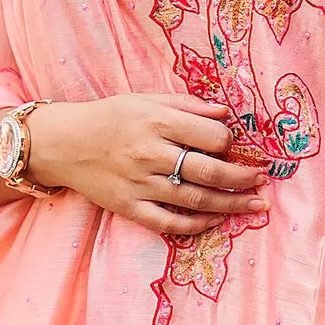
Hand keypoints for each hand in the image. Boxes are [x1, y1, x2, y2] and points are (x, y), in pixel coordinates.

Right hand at [26, 92, 269, 237]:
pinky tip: (216, 221)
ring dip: (231, 205)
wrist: (62, 143)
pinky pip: (168, 223)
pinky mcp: (128, 208)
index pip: (210, 136)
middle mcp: (149, 154)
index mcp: (156, 122)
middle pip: (208, 172)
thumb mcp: (145, 99)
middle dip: (242, 179)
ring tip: (255, 206)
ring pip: (194, 200)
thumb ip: (186, 105)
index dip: (229, 141)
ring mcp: (138, 184)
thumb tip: (225, 113)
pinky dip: (196, 225)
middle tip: (262, 180)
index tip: (234, 144)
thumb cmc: (109, 116)